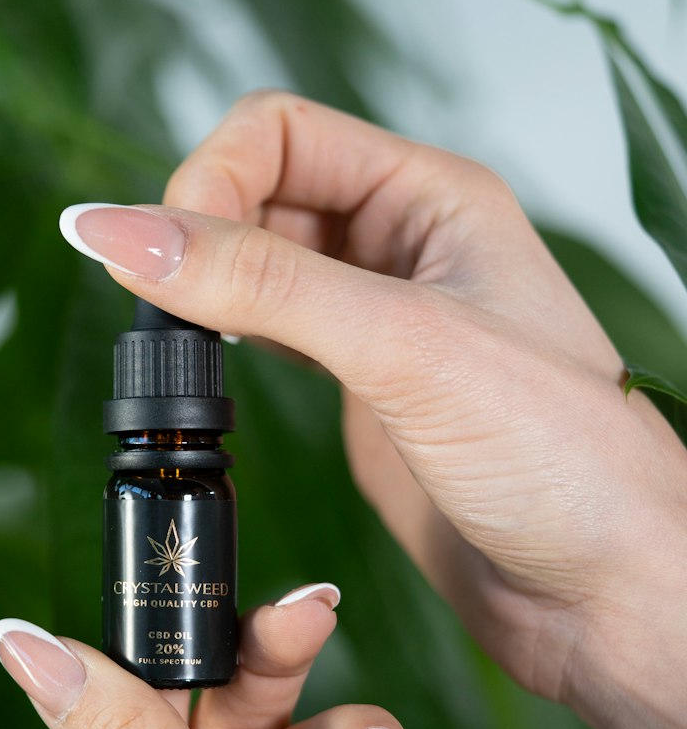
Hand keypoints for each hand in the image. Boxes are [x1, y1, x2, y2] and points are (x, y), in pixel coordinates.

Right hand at [58, 94, 686, 728]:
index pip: (279, 134)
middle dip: (195, 232)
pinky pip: (263, 335)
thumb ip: (262, 285)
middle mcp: (402, 248)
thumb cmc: (566, 462)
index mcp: (434, 199)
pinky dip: (218, 343)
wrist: (605, 594)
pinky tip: (204, 375)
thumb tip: (122, 231)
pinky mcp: (356, 391)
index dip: (207, 179)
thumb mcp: (407, 349)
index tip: (164, 254)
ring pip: (252, 265)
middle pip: (256, 190)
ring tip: (172, 342)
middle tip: (160, 306)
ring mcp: (376, 322)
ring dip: (201, 289)